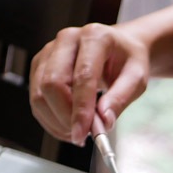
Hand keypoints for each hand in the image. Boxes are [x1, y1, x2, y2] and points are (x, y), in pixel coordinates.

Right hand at [29, 22, 148, 145]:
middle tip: (82, 135)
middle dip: (64, 117)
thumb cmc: (126, 60)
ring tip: (77, 131)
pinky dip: (49, 119)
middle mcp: (67, 40)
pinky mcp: (39, 65)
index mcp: (94, 37)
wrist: (117, 48)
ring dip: (55, 121)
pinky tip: (66, 124)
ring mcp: (49, 51)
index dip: (80, 110)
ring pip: (39, 94)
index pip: (82, 77)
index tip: (82, 135)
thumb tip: (103, 121)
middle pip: (52, 83)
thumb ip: (121, 98)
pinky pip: (36, 98)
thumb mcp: (136, 78)